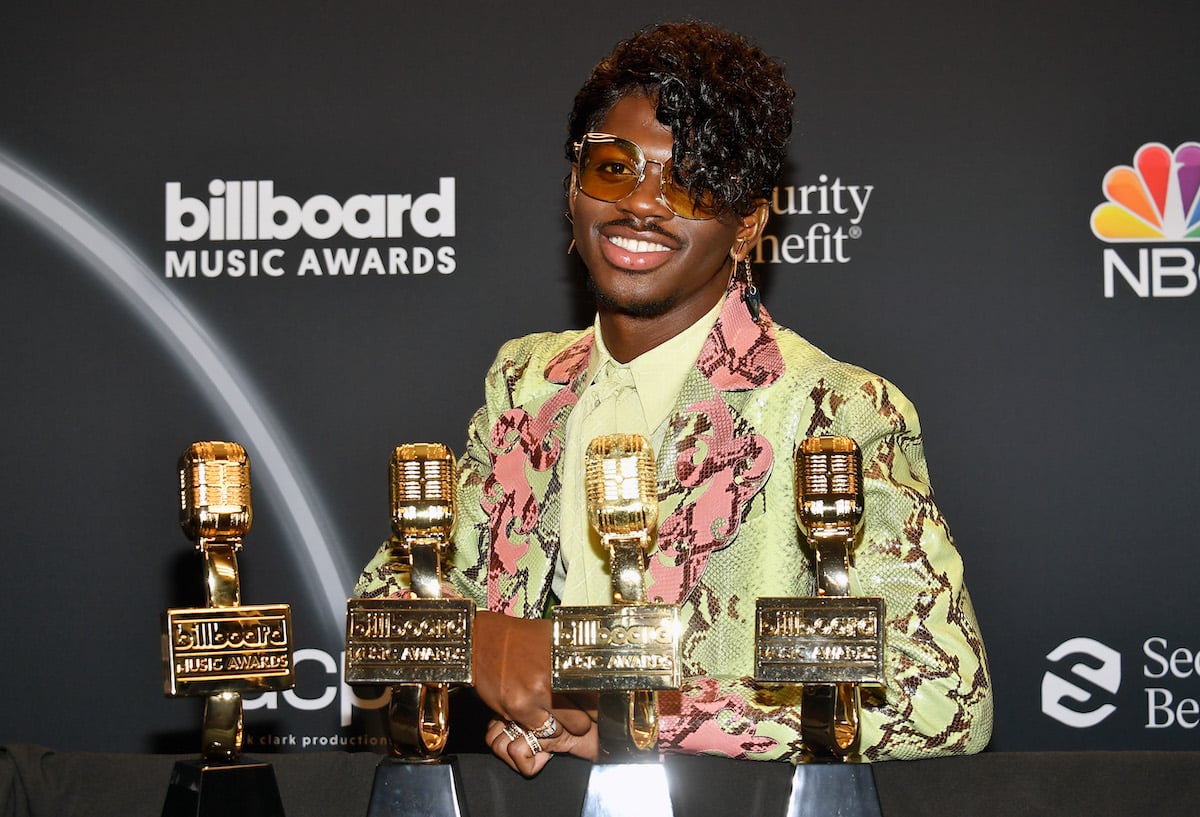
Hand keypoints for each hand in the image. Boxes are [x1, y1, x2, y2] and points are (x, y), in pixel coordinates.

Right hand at [473, 610, 596, 772]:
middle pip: (582, 720)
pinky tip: (531, 711)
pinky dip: (537, 726)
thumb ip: (572, 660)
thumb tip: (597, 673)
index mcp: (569, 661)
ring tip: (548, 712)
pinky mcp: (518, 707)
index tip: (594, 710)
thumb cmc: (517, 638)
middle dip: (578, 720)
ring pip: (560, 730)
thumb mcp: (553, 640)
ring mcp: (537, 695)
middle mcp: (556, 679)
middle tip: (569, 713)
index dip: (596, 707)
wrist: (482, 639)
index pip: (597, 697)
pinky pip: (538, 730)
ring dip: (557, 726)